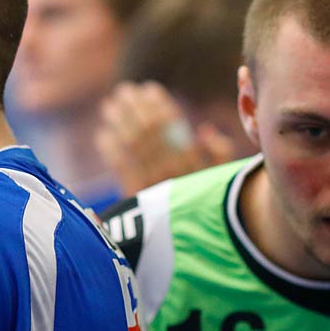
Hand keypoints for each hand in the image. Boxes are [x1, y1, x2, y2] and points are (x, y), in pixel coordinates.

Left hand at [97, 82, 237, 194]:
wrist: (194, 242)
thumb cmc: (212, 204)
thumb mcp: (226, 177)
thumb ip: (221, 152)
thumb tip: (203, 129)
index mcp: (194, 160)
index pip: (173, 124)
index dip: (159, 104)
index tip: (149, 88)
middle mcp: (173, 169)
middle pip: (149, 130)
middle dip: (134, 107)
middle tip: (124, 91)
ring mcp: (153, 182)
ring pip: (132, 144)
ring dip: (118, 122)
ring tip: (110, 105)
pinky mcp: (137, 196)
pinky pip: (120, 166)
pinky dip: (110, 149)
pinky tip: (103, 134)